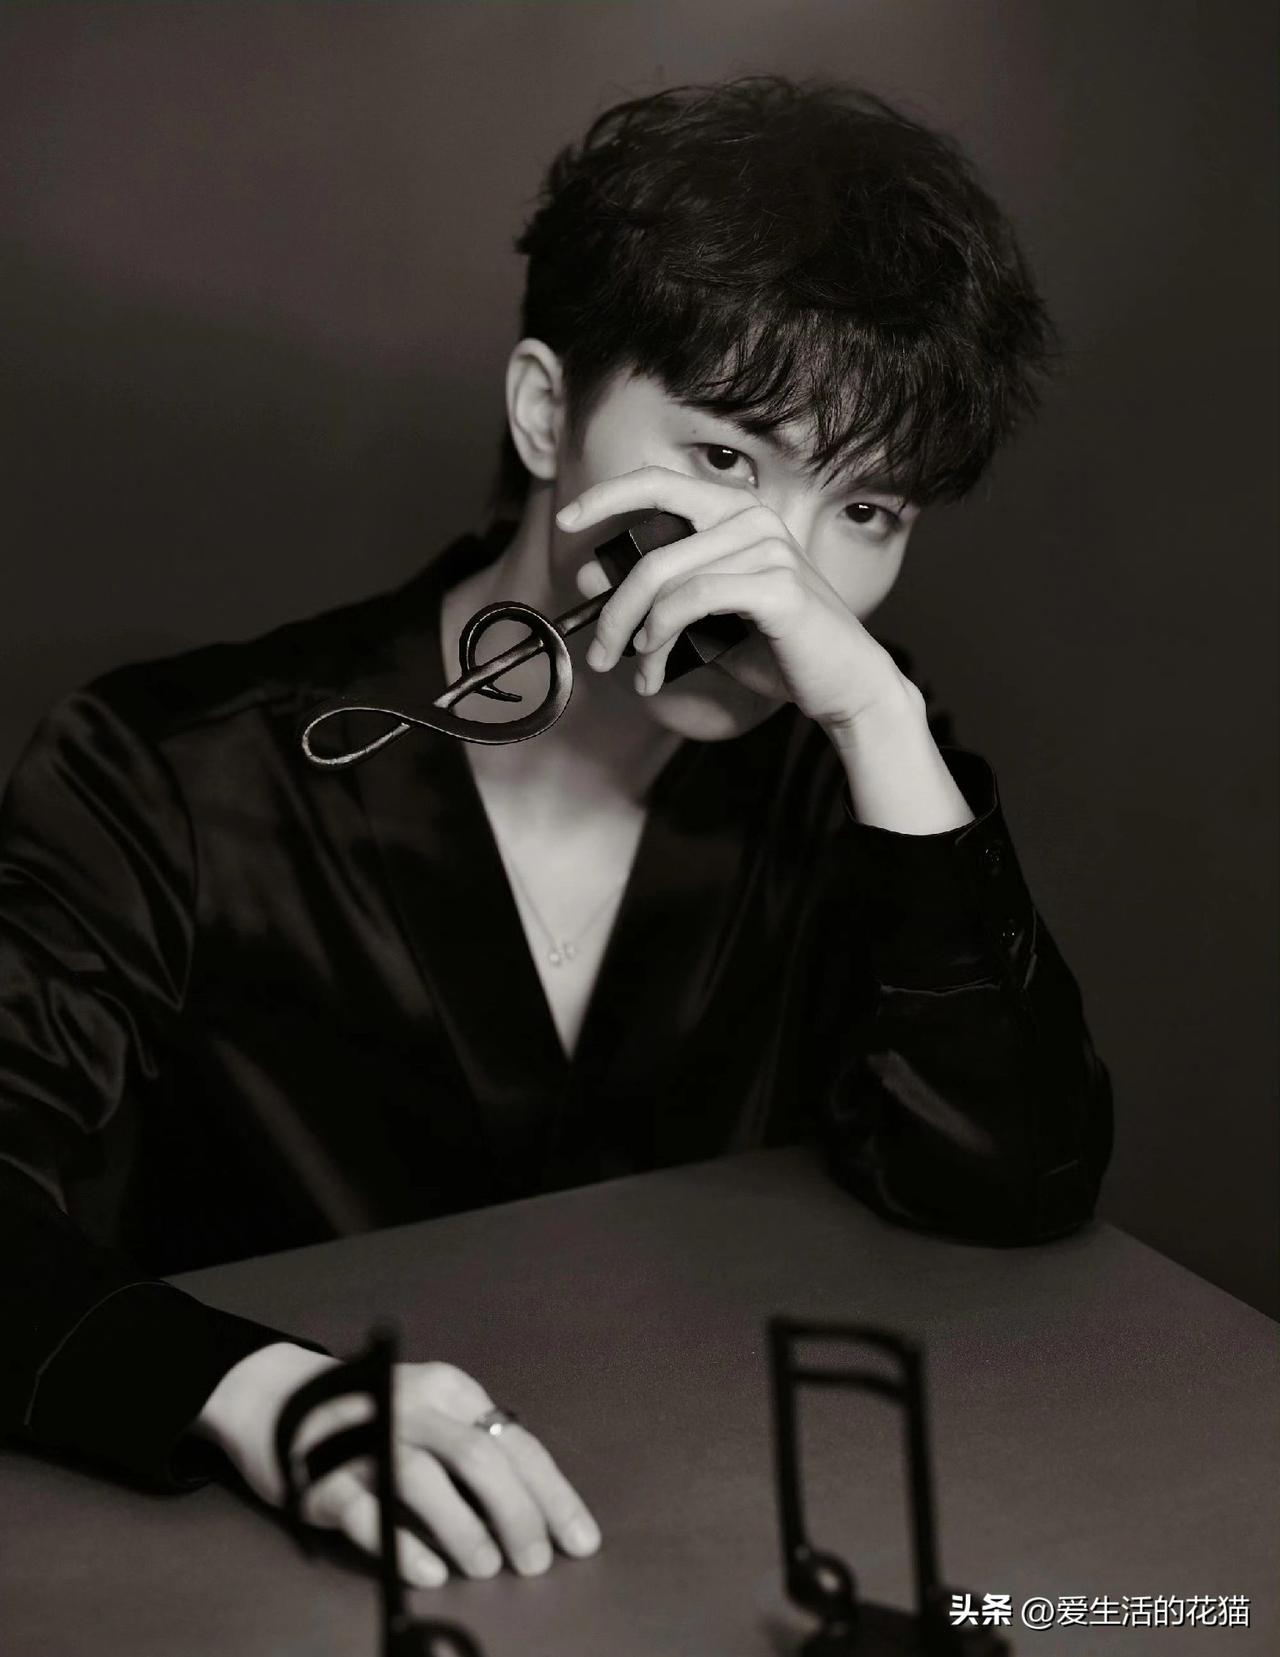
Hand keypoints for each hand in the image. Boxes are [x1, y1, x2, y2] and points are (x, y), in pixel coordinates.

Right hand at [194, 1342, 600, 1587]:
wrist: (277, 1399)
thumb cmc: (377, 1419)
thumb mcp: (434, 1418)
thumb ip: (478, 1453)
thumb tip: (539, 1516)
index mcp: (450, 1391)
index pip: (514, 1442)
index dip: (552, 1494)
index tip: (580, 1541)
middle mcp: (411, 1406)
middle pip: (476, 1456)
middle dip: (515, 1512)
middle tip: (533, 1563)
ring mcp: (365, 1438)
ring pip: (423, 1478)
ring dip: (462, 1526)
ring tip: (486, 1566)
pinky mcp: (323, 1475)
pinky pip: (367, 1510)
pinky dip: (402, 1543)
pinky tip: (429, 1572)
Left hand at [558, 465, 911, 735]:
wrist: (844, 683)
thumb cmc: (776, 648)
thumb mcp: (702, 620)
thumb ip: (653, 596)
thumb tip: (590, 576)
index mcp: (735, 513)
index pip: (660, 482)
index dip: (607, 496)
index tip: (567, 521)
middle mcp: (752, 518)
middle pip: (649, 551)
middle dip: (612, 608)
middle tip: (599, 652)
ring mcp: (768, 548)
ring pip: (665, 583)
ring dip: (638, 637)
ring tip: (635, 673)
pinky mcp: (778, 585)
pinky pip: (693, 602)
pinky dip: (663, 639)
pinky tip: (657, 670)